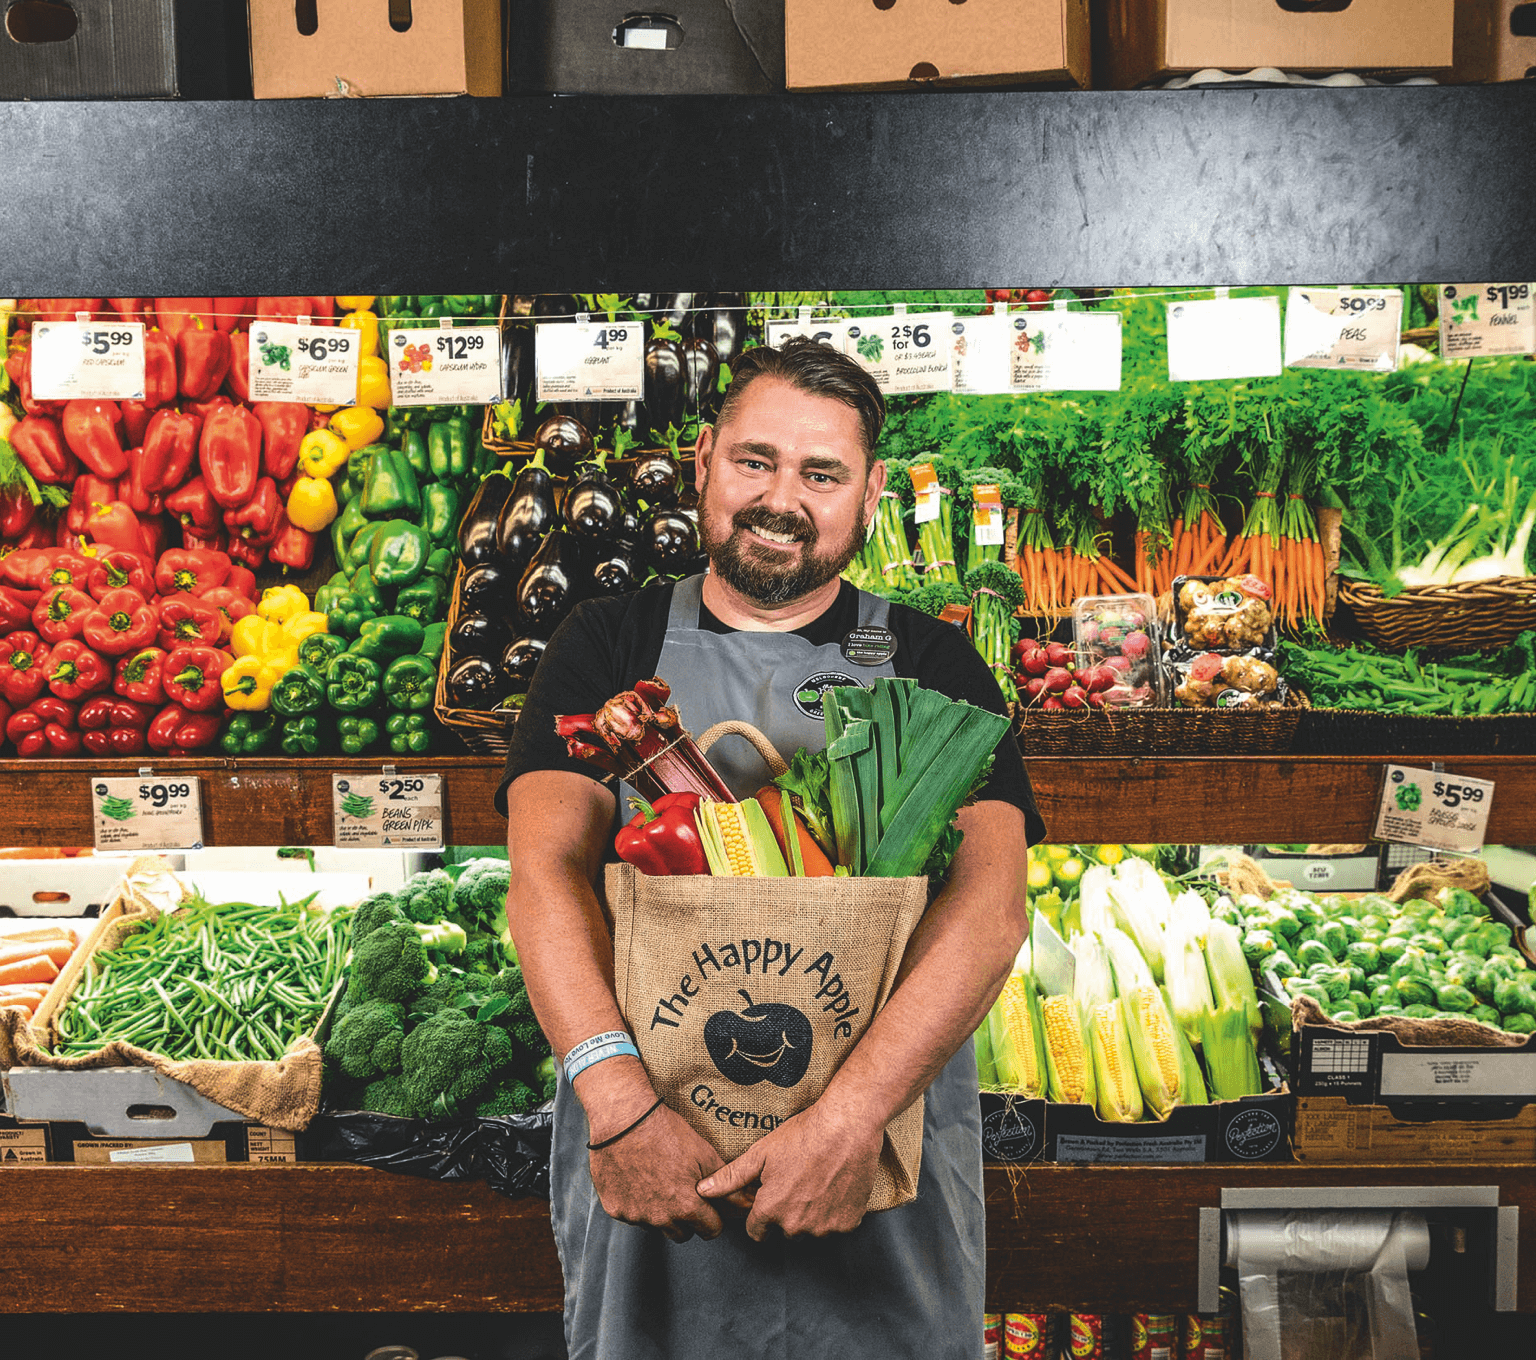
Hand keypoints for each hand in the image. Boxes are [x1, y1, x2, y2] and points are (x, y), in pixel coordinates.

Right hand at [588, 1097, 752, 1242]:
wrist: (623, 1119)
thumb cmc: (664, 1131)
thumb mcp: (703, 1152)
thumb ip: (725, 1182)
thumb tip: (743, 1202)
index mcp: (686, 1206)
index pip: (710, 1231)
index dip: (713, 1217)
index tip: (709, 1207)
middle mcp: (660, 1218)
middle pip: (683, 1234)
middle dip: (687, 1219)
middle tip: (683, 1192)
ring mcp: (635, 1215)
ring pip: (656, 1226)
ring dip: (661, 1212)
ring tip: (659, 1181)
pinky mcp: (615, 1209)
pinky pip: (632, 1215)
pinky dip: (637, 1203)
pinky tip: (638, 1178)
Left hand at [696, 1100, 883, 1241]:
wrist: (847, 1126)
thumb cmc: (803, 1135)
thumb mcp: (762, 1153)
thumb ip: (731, 1177)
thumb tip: (703, 1190)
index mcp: (771, 1211)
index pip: (757, 1232)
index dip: (760, 1214)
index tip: (770, 1196)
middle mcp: (797, 1227)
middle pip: (784, 1231)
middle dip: (786, 1213)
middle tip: (796, 1181)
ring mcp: (825, 1228)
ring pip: (811, 1230)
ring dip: (811, 1214)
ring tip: (816, 1180)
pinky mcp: (848, 1224)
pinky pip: (836, 1225)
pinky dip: (834, 1212)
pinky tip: (834, 1186)